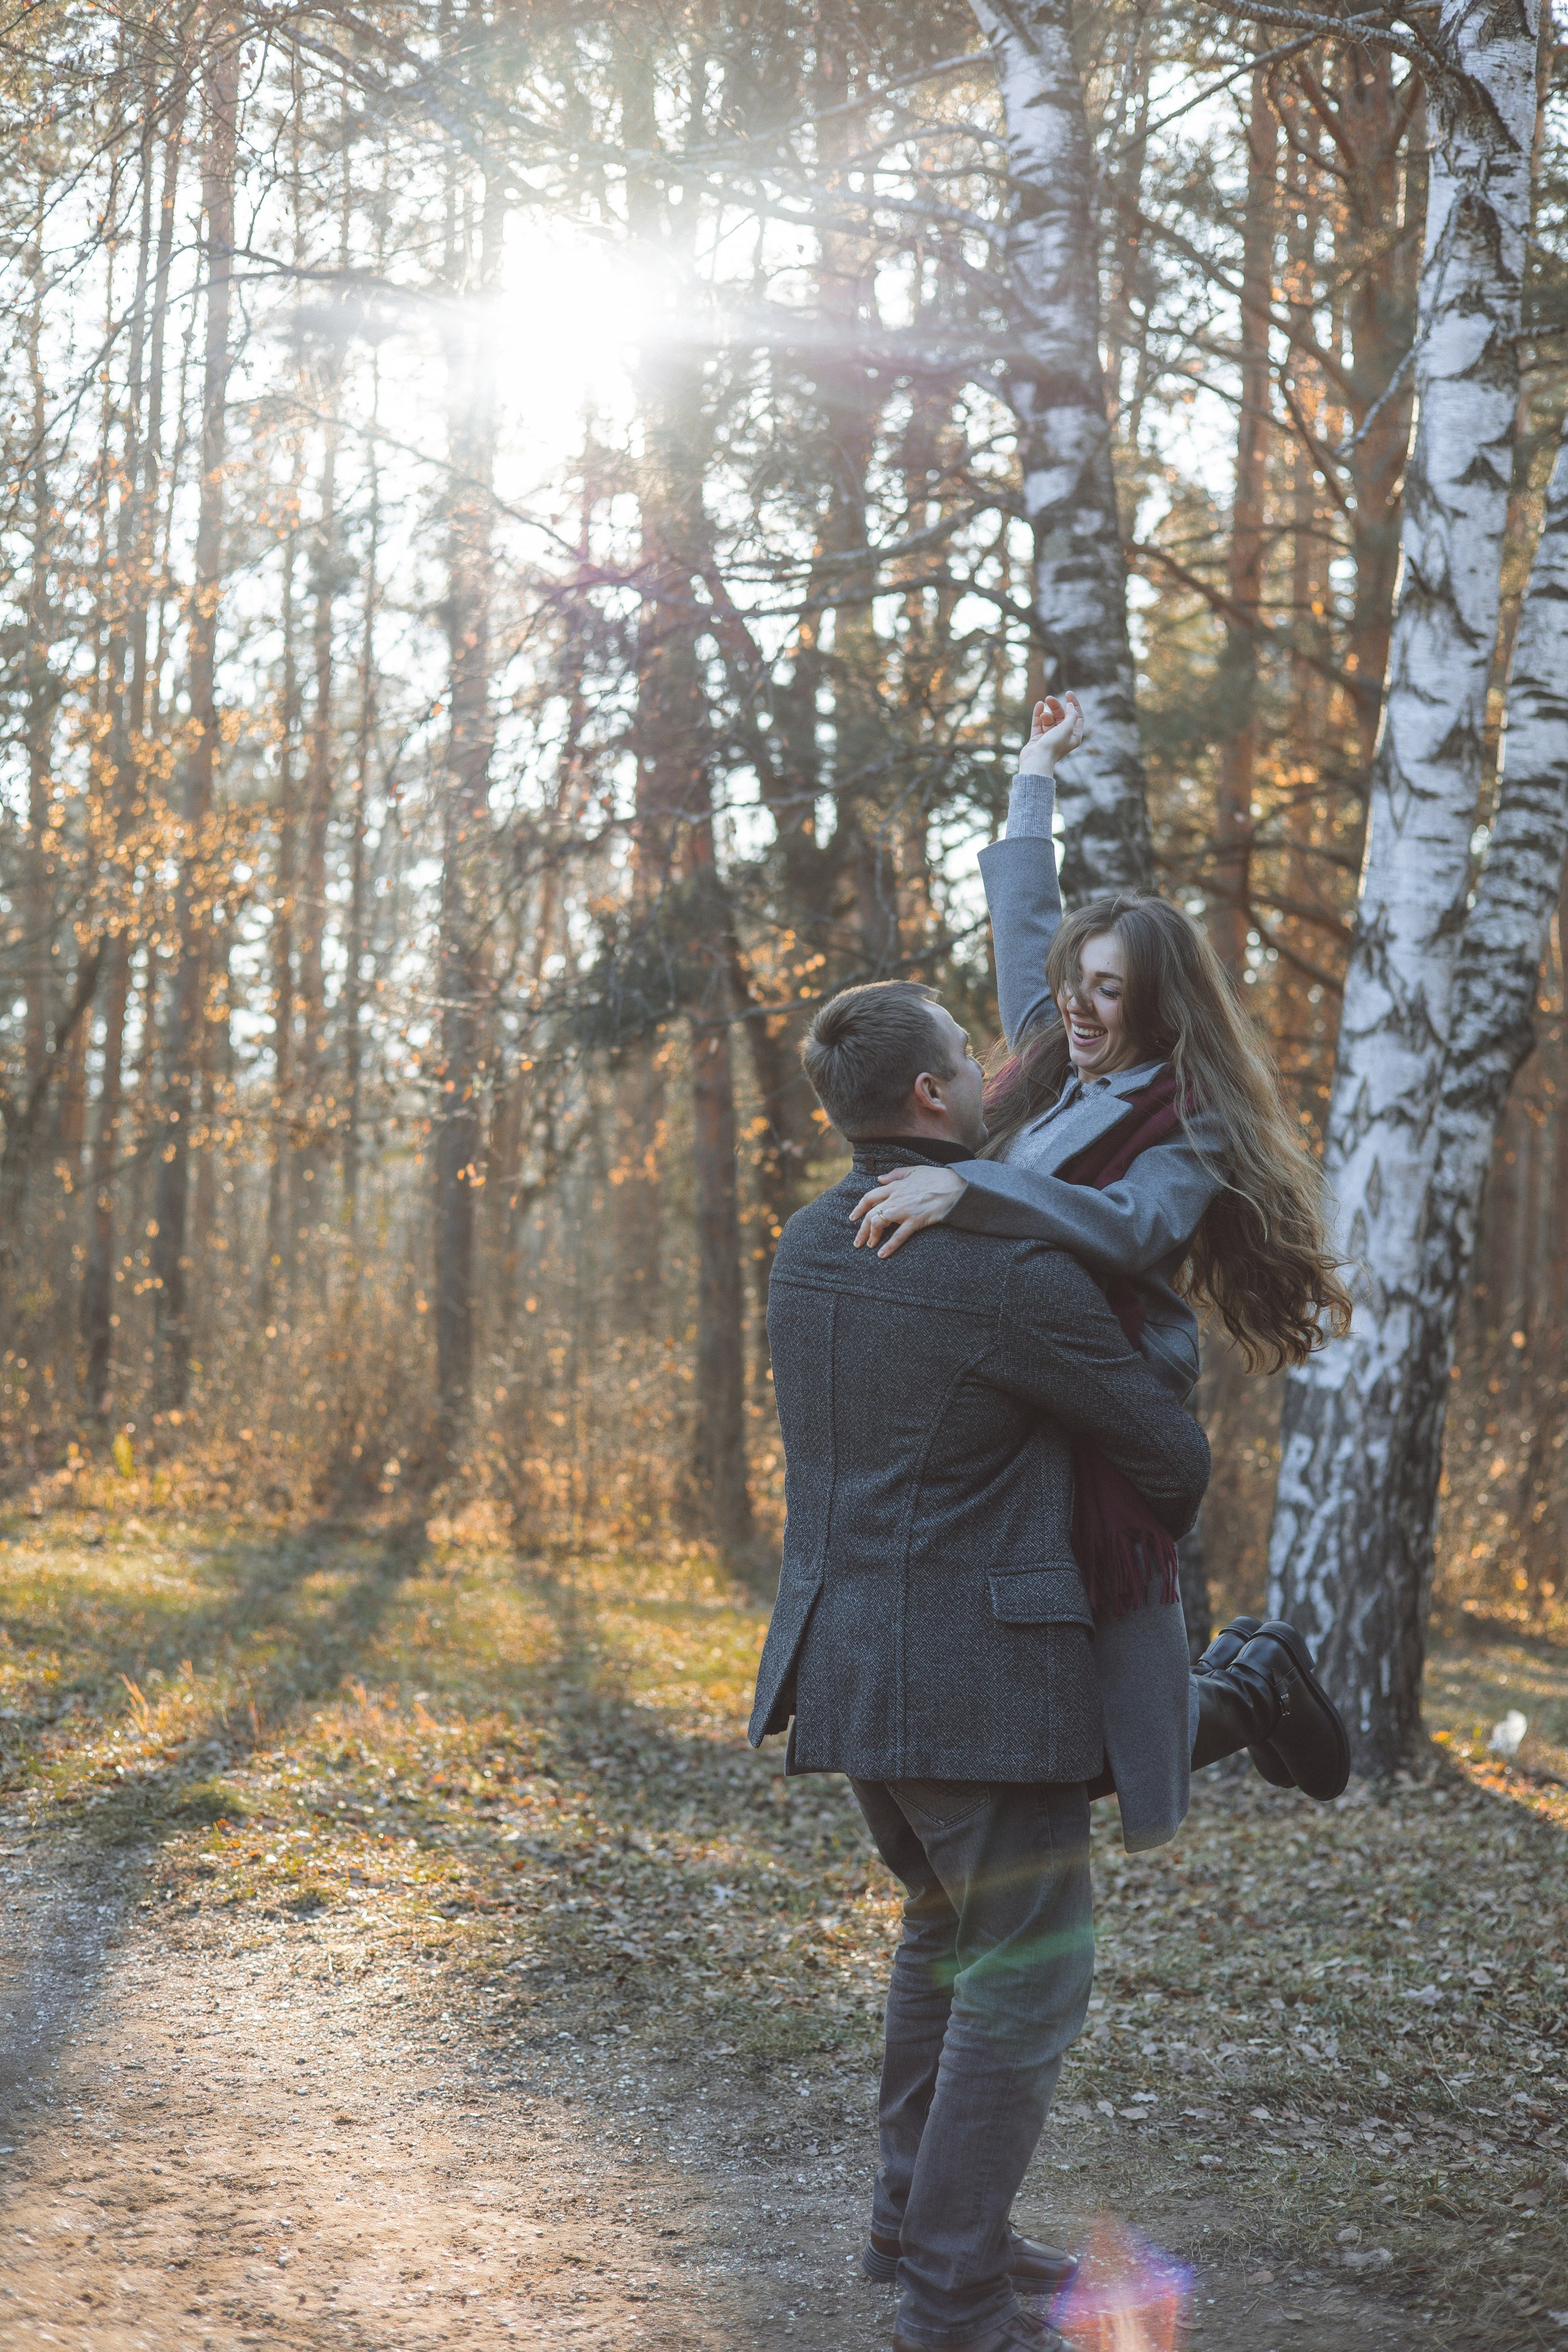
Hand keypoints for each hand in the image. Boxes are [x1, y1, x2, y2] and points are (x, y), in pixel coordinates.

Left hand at [849, 1164, 966, 1256]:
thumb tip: (879, 1179)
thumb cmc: (937, 1178)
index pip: (869, 1197)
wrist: (955, 1186)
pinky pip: (898, 1235)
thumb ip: (895, 1174)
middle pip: (871, 1214)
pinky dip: (889, 1246)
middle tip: (857, 1242)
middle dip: (861, 1229)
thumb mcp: (914, 1170)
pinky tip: (882, 1254)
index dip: (859, 1208)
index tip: (853, 1218)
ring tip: (869, 1246)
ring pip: (879, 1223)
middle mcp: (895, 1198)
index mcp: (894, 1186)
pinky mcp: (915, 1220)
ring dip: (871, 1236)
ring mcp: (904, 1210)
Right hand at [1017, 692, 1085, 776]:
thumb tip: (1071, 705)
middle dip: (1056, 706)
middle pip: (1062, 716)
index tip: (1068, 694)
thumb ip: (1071, 715)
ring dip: (1047, 712)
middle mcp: (1062, 737)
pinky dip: (1039, 714)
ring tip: (1042, 707)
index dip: (1074, 704)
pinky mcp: (1037, 738)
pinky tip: (1039, 705)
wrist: (1037, 760)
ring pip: (1049, 719)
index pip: (1077, 717)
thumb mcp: (1067, 728)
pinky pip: (1039, 723)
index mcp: (1073, 736)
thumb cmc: (1054, 746)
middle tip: (1050, 698)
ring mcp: (1049, 737)